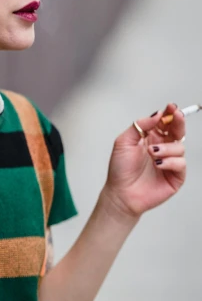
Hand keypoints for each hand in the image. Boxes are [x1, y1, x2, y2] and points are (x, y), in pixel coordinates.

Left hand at [103, 103, 186, 217]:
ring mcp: (170, 162)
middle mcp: (162, 148)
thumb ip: (140, 126)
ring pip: (179, 146)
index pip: (165, 122)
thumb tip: (157, 114)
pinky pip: (180, 163)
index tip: (171, 107)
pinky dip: (169, 162)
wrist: (121, 193)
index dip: (170, 114)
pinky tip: (158, 164)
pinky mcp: (175, 176)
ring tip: (152, 152)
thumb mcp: (124, 142)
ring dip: (166, 147)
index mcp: (151, 138)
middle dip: (178, 122)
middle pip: (177, 131)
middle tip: (176, 116)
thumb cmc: (120, 169)